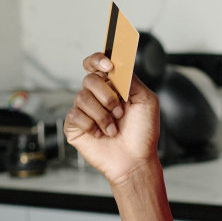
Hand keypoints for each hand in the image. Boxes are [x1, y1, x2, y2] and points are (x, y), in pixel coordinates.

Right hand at [63, 52, 159, 186]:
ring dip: (102, 115)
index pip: (97, 64)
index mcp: (114, 87)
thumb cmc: (143, 133)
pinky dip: (91, 125)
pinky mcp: (75, 125)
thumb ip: (132, 80)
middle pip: (90, 79)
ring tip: (113, 128)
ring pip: (82, 97)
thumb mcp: (147, 101)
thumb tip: (119, 65)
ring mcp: (85, 109)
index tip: (109, 67)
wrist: (135, 160)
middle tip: (120, 112)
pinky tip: (100, 134)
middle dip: (107, 96)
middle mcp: (97, 95)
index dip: (99, 60)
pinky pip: (75, 115)